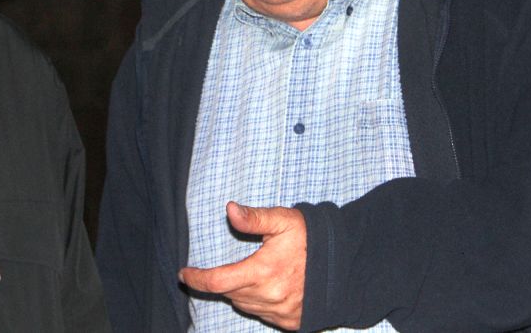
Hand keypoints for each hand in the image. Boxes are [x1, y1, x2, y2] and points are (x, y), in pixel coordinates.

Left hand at [180, 201, 306, 329]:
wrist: (347, 264)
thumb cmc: (313, 239)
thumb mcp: (283, 221)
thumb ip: (254, 218)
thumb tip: (229, 210)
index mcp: (263, 272)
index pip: (217, 282)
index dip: (196, 279)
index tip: (184, 274)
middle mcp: (270, 297)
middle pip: (230, 293)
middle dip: (225, 280)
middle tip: (232, 264)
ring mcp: (281, 312)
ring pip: (245, 305)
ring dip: (240, 291)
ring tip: (254, 272)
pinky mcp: (291, 322)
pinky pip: (262, 315)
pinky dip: (258, 302)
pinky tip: (268, 287)